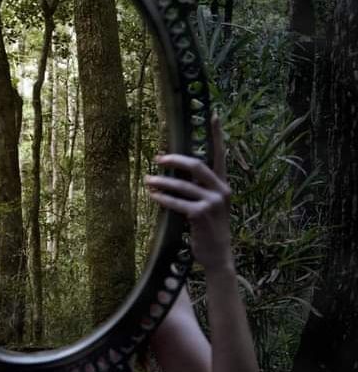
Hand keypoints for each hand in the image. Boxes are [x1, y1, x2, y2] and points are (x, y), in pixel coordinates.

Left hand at [143, 113, 233, 271]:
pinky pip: (176, 202)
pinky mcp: (200, 215)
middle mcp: (221, 190)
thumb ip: (200, 189)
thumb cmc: (209, 230)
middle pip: (196, 165)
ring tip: (147, 180)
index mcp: (224, 185)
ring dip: (161, 182)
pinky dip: (162, 199)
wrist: (218, 256)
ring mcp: (212, 203)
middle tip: (157, 158)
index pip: (221, 155)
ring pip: (182, 185)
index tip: (214, 114)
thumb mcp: (210, 206)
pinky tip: (152, 196)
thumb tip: (176, 175)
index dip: (217, 134)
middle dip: (174, 159)